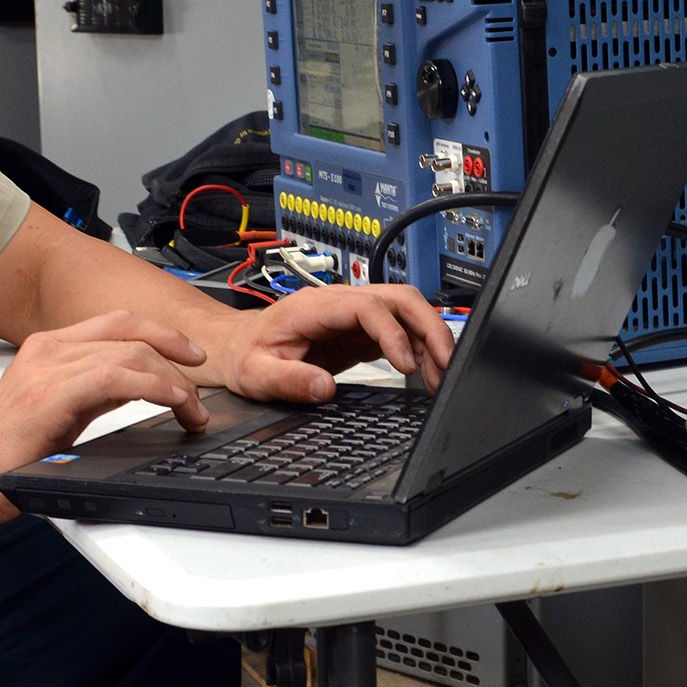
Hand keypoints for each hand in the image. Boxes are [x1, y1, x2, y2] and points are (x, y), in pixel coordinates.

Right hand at [0, 311, 209, 522]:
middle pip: (130, 332)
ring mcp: (45, 368)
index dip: (162, 334)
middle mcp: (46, 349)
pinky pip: (117, 377)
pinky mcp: (48, 395)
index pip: (117, 323)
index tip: (191, 356)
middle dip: (176, 355)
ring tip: (191, 410)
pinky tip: (173, 402)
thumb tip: (142, 384)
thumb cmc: (7, 457)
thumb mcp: (61, 411)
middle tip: (200, 390)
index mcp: (48, 347)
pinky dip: (155, 387)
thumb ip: (96, 390)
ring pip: (130, 353)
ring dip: (173, 381)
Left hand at [218, 283, 453, 403]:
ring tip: (441, 375)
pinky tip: (428, 373)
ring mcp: (354, 314)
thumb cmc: (247, 355)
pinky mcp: (362, 330)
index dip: (393, 332)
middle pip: (400, 298)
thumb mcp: (257, 374)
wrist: (240, 346)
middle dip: (430, 328)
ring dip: (430, 339)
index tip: (406, 365)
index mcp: (315, 306)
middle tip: (446, 364)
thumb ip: (289, 381)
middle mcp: (340, 302)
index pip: (368, 306)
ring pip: (407, 311)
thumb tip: (325, 388)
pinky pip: (401, 330)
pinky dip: (420, 349)